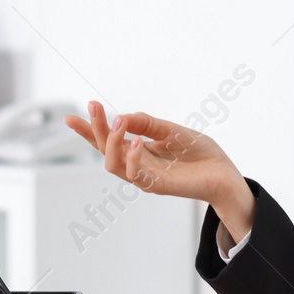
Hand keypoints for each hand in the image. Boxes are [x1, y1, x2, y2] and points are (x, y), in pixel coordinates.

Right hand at [64, 101, 254, 238]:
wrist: (224, 173)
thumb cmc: (199, 153)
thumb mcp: (171, 130)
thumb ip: (146, 123)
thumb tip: (121, 116)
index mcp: (137, 151)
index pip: (106, 141)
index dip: (88, 131)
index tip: (69, 117)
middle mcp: (137, 165)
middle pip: (104, 151)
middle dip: (95, 129)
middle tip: (93, 107)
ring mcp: (145, 177)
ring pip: (113, 165)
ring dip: (111, 141)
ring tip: (117, 121)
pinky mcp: (158, 186)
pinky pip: (136, 175)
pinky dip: (132, 158)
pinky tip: (136, 141)